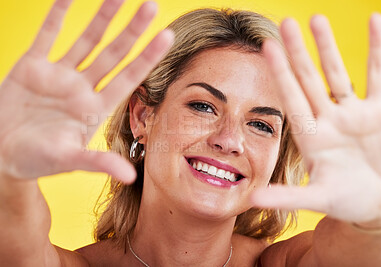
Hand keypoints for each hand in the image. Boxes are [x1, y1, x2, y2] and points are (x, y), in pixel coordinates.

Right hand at [0, 0, 172, 181]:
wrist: (0, 153)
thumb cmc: (35, 160)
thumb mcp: (68, 160)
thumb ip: (98, 163)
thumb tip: (130, 177)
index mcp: (95, 108)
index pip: (129, 77)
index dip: (148, 57)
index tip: (167, 35)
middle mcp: (82, 87)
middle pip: (113, 53)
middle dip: (132, 31)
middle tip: (152, 6)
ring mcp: (58, 75)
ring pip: (86, 39)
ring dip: (102, 17)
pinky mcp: (31, 66)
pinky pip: (47, 35)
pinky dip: (57, 14)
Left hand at [252, 14, 380, 225]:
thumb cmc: (349, 203)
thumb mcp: (317, 199)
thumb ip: (287, 198)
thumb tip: (252, 200)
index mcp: (310, 137)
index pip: (291, 98)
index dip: (280, 73)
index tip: (266, 47)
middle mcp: (327, 120)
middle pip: (309, 79)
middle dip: (298, 53)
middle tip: (286, 23)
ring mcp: (352, 114)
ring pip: (338, 73)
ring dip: (328, 47)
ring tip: (317, 18)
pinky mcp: (380, 113)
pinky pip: (377, 75)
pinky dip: (377, 49)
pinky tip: (375, 22)